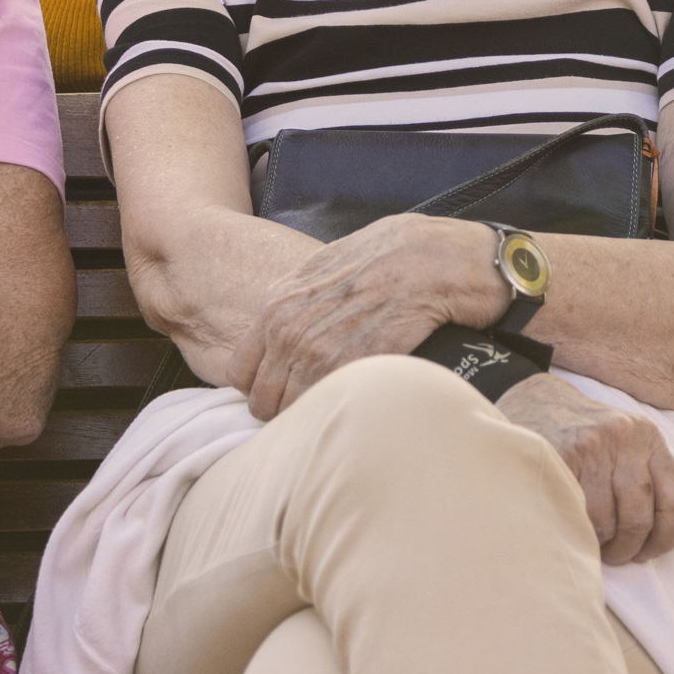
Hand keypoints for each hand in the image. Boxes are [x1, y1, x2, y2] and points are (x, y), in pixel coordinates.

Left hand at [238, 212, 501, 419]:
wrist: (432, 260)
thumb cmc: (387, 257)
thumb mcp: (325, 265)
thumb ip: (298, 300)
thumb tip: (287, 326)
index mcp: (276, 305)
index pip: (240, 372)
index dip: (262, 385)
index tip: (284, 389)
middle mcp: (287, 331)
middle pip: (261, 401)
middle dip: (283, 408)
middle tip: (312, 406)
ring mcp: (316, 352)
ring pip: (291, 413)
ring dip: (310, 416)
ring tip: (334, 410)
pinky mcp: (349, 369)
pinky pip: (323, 411)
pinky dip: (335, 414)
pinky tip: (352, 404)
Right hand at [500, 374, 673, 565]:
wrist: (535, 400)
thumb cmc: (587, 435)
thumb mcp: (631, 451)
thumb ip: (660, 489)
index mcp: (650, 439)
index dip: (670, 536)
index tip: (652, 551)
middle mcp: (627, 438)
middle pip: (641, 516)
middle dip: (630, 548)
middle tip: (618, 555)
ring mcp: (593, 446)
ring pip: (607, 521)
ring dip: (603, 546)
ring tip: (595, 545)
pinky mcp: (561, 454)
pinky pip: (576, 512)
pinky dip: (579, 532)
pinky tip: (577, 530)